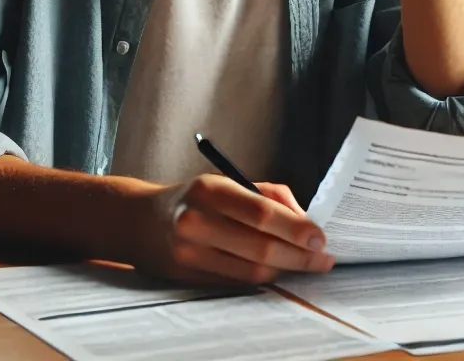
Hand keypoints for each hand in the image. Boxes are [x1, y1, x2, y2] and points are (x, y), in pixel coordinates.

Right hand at [134, 175, 334, 284]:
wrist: (139, 221)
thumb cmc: (195, 197)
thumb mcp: (227, 181)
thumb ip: (268, 195)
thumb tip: (304, 219)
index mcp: (209, 190)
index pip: (261, 213)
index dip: (295, 228)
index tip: (320, 237)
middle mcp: (196, 222)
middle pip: (259, 247)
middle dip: (299, 255)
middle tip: (324, 258)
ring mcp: (188, 253)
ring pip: (250, 271)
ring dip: (286, 270)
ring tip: (309, 265)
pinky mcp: (186, 278)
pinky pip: (235, 282)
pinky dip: (263, 278)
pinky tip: (280, 271)